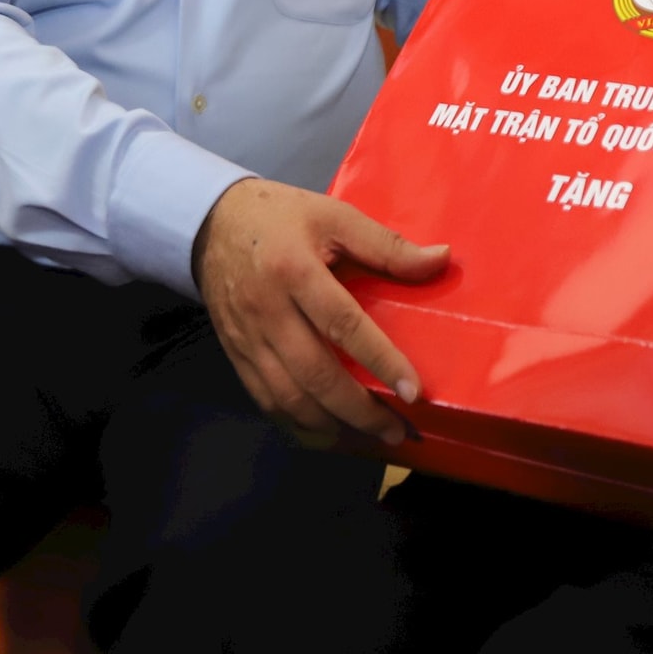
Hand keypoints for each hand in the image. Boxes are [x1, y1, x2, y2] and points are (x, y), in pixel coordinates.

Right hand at [193, 178, 449, 447]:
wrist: (211, 224)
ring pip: (289, 398)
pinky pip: (268, 402)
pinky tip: (329, 434)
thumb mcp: (334, 216)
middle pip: (315, 374)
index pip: (343, 324)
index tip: (413, 391)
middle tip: (398, 430)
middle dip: (359, 411)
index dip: (380, 360)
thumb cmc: (281, 216)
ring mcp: (249, 339)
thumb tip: (440, 260)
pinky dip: (299, 426)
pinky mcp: (237, 356)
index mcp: (294, 271)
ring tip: (371, 438)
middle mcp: (268, 311)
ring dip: (332, 427)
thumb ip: (386, 245)